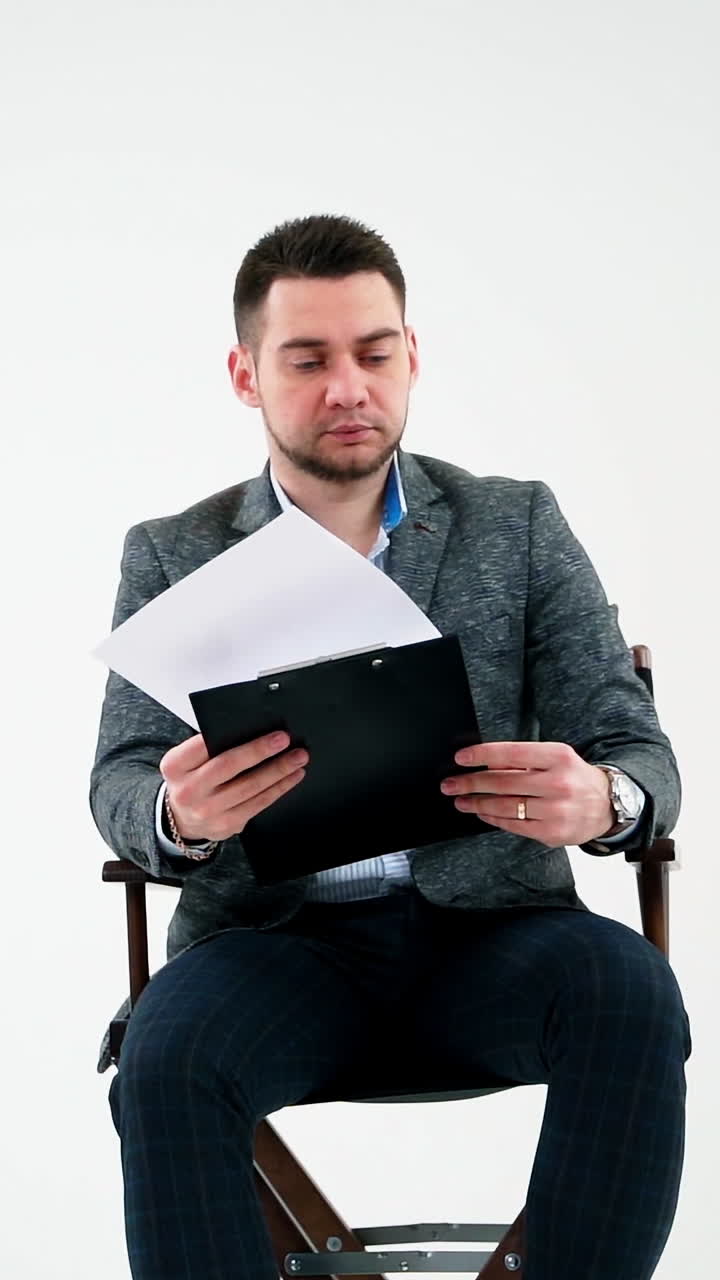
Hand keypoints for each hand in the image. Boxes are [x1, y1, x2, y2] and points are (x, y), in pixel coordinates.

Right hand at [159, 731, 307, 842]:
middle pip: (228, 766)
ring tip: (297, 757)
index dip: (234, 736)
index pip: (203, 745)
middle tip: (284, 740)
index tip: (262, 729)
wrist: (182, 818)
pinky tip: (291, 777)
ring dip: (278, 770)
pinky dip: (279, 788)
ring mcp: (207, 810)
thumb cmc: (192, 780)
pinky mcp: (226, 825)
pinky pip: (258, 804)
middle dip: (260, 751)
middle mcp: (188, 790)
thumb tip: (254, 732)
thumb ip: (209, 748)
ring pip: (249, 787)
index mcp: (175, 766)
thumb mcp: (187, 761)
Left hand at [440, 741, 614, 846]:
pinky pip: (514, 824)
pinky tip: (481, 812)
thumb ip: (524, 760)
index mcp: (558, 757)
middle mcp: (558, 783)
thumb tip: (484, 764)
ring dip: (477, 803)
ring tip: (460, 800)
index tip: (460, 758)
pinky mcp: (551, 832)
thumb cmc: (575, 777)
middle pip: (503, 782)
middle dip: (471, 783)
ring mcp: (555, 810)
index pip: (511, 754)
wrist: (608, 804)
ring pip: (505, 806)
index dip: (481, 755)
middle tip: (450, 784)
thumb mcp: (556, 758)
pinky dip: (493, 818)